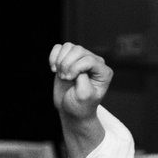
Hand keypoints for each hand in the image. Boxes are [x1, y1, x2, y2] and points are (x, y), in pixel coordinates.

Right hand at [49, 43, 111, 157]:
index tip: (69, 79)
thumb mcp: (84, 97)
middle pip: (78, 50)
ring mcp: (81, 59)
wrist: (71, 110)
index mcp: (103, 72)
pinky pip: (59, 47)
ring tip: (60, 74)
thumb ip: (83, 80)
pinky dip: (53, 56)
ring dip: (60, 60)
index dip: (76, 67)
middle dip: (67, 64)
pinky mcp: (68, 58)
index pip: (89, 59)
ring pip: (69, 47)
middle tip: (64, 77)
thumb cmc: (81, 106)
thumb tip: (76, 66)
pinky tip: (54, 69)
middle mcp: (94, 62)